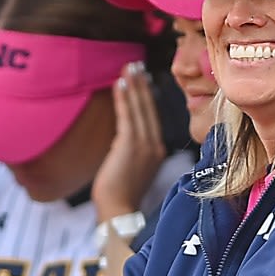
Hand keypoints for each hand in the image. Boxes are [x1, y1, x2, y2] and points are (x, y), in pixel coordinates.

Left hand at [92, 62, 166, 222]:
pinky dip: (125, 99)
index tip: (142, 79)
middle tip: (135, 65)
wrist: (118, 210)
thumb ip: (132, 152)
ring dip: (134, 86)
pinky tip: (120, 85)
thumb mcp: (131, 170)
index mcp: (157, 151)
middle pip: (149, 108)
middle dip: (142, 85)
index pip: (152, 117)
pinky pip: (128, 116)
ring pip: (140, 109)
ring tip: (128, 68)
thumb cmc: (119, 194)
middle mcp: (155, 145)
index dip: (147, 97)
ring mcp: (144, 145)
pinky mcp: (130, 145)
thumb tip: (123, 141)